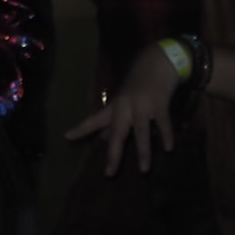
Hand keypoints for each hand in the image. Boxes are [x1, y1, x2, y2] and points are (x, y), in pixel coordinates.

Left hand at [67, 39, 181, 174]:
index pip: (95, 119)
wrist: (156, 61)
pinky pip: (163, 123)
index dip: (81, 129)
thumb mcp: (122, 100)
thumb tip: (101, 138)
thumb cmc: (138, 83)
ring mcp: (143, 105)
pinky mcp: (160, 103)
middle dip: (113, 153)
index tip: (67, 137)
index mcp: (115, 106)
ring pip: (141, 131)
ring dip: (143, 151)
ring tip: (144, 169)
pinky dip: (166, 135)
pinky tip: (167, 148)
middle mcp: (125, 107)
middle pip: (117, 132)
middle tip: (109, 173)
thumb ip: (113, 120)